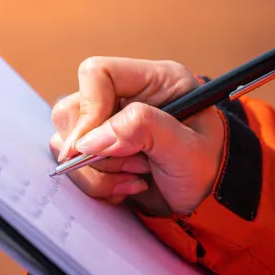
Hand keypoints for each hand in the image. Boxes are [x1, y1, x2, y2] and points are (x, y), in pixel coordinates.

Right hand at [50, 57, 224, 215]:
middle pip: (72, 109)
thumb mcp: (187, 148)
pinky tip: (128, 187)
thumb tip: (90, 139)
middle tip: (137, 166)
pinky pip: (74, 165)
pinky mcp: (101, 149)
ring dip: (100, 170)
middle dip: (99, 150)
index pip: (97, 73)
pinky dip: (98, 183)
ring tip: (138, 177)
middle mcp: (127, 96)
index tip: (92, 146)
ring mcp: (110, 123)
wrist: (208, 200)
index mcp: (155, 79)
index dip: (89, 109)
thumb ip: (144, 130)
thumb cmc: (208, 169)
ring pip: (66, 141)